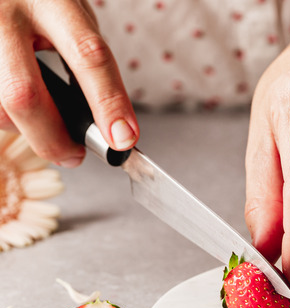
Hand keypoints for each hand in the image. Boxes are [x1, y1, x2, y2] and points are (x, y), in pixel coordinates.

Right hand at [0, 0, 137, 166]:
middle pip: (24, 93)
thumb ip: (85, 62)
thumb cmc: (39, 4)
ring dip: (24, 129)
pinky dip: (6, 118)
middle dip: (52, 138)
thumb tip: (103, 124)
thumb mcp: (71, 18)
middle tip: (73, 155)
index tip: (123, 139)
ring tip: (43, 125)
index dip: (108, 102)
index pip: (87, 55)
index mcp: (50, 1)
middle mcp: (4, 14)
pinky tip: (18, 112)